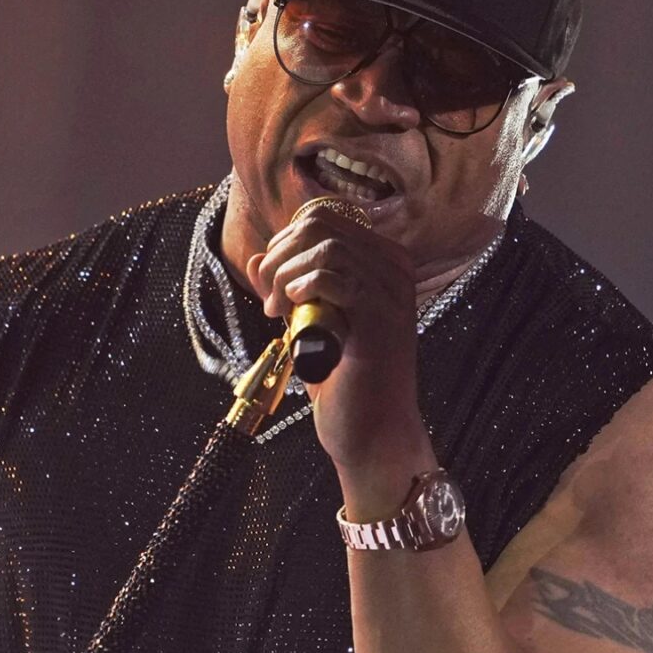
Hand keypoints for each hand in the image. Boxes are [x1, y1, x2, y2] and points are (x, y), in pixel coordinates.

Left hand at [247, 198, 428, 475]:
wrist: (372, 434)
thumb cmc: (345, 383)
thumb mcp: (309, 325)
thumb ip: (288, 288)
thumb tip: (257, 257)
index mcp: (384, 263)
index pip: (326, 218)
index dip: (286, 242)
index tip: (271, 283)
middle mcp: (396, 269)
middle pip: (321, 225)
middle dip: (280, 256)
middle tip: (269, 298)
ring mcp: (392, 291)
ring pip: (324, 246)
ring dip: (286, 274)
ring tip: (276, 310)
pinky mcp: (381, 316)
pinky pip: (332, 277)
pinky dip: (300, 289)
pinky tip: (290, 313)